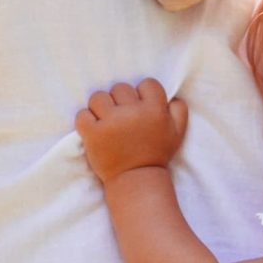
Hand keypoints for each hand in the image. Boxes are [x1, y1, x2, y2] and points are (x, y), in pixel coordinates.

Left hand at [76, 78, 190, 183]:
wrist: (136, 179)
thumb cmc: (157, 154)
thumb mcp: (177, 133)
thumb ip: (179, 111)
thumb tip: (172, 97)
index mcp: (154, 109)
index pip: (147, 84)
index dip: (143, 94)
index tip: (140, 108)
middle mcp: (132, 112)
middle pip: (120, 88)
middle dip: (121, 101)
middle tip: (122, 116)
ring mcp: (110, 122)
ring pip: (98, 97)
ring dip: (101, 107)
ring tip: (106, 120)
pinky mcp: (93, 134)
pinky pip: (82, 114)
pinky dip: (86, 120)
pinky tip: (93, 128)